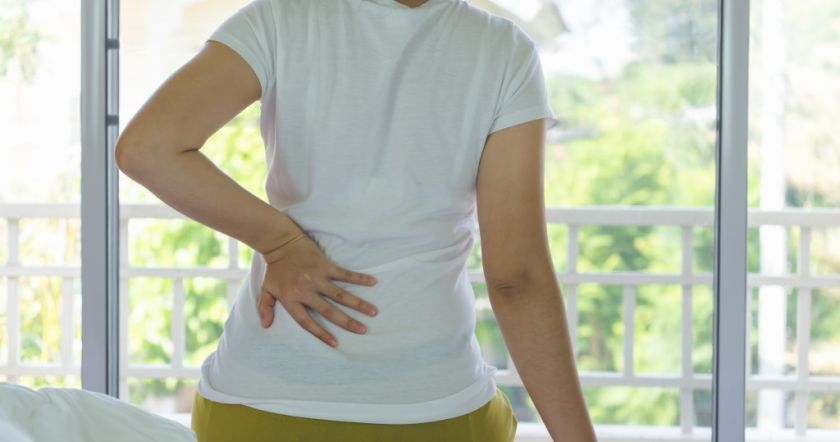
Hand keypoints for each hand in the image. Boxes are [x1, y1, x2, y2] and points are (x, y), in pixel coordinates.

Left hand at [257, 233, 378, 347]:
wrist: (280, 242)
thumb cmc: (275, 268)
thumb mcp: (266, 289)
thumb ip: (265, 307)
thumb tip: (265, 326)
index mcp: (291, 299)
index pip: (307, 322)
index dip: (321, 334)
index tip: (335, 344)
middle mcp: (306, 290)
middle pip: (329, 311)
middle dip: (347, 322)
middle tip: (362, 330)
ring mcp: (317, 277)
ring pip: (340, 294)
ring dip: (358, 303)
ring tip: (373, 312)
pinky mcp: (325, 265)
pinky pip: (344, 274)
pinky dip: (358, 278)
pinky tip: (372, 282)